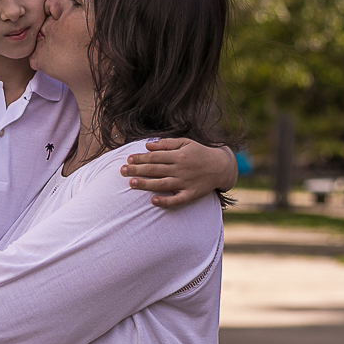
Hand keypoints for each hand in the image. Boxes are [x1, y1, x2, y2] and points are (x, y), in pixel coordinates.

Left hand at [121, 138, 236, 206]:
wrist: (222, 166)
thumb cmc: (200, 153)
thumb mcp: (186, 142)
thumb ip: (167, 144)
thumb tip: (148, 145)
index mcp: (179, 155)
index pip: (155, 157)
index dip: (141, 158)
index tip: (128, 159)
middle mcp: (181, 169)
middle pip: (155, 170)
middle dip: (137, 169)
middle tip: (122, 171)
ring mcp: (186, 182)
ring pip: (162, 184)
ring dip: (146, 184)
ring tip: (131, 183)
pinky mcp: (191, 194)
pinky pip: (177, 200)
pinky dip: (165, 201)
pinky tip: (153, 201)